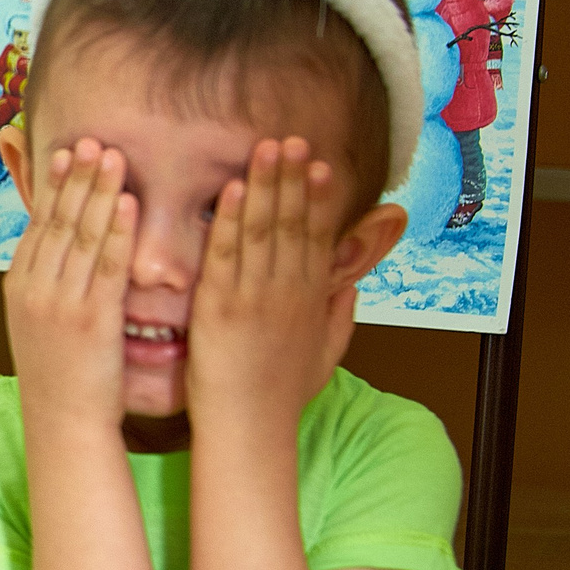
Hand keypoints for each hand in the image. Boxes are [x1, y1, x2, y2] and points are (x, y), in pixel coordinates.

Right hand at [4, 138, 136, 429]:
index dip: (54, 185)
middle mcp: (35, 288)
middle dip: (75, 176)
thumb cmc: (61, 378)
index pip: (39, 224)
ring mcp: (60, 302)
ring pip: (82, 234)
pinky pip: (107, 265)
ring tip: (112, 155)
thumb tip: (60, 251)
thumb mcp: (39, 323)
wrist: (63, 424)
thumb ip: (48, 283)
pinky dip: (118, 230)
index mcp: (19, 286)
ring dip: (98, 191)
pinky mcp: (92, 318)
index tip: (66, 151)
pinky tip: (129, 202)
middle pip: (58, 220)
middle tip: (90, 138)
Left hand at [187, 137, 345, 427]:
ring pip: (264, 231)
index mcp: (309, 299)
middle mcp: (287, 292)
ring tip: (268, 147)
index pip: (317, 238)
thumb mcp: (324, 353)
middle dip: (294, 179)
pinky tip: (234, 190)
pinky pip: (227, 256)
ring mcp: (255, 298)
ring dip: (267, 186)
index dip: (319, 198)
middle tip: (294, 139)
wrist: (250, 430)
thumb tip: (349, 287)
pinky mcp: (220, 308)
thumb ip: (338, 315)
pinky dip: (231, 221)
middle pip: (294, 224)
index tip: (320, 164)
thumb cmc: (280, 396)